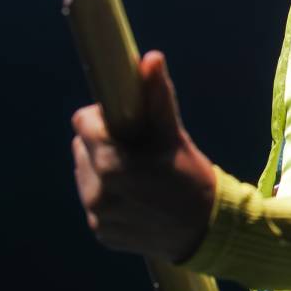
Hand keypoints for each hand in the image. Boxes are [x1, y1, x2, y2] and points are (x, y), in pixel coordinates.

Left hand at [71, 51, 217, 262]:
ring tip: (137, 173)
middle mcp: (97, 193)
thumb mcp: (175, 137)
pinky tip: (135, 196)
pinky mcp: (101, 232)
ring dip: (102, 167)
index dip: (103, 116)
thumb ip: (157, 98)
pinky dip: (109, 194)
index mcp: (110, 166)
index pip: (83, 123)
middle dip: (104, 142)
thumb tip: (151, 57)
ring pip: (86, 174)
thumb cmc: (193, 178)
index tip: (125, 120)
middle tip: (136, 149)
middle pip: (82, 147)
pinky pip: (94, 201)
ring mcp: (97, 216)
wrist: (207, 232)